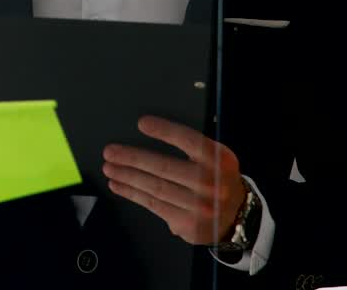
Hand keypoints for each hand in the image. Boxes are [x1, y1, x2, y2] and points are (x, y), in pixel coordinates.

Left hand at [103, 115, 245, 245]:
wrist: (237, 215)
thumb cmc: (217, 177)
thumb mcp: (215, 156)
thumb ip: (190, 147)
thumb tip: (148, 132)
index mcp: (218, 159)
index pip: (189, 141)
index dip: (164, 131)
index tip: (141, 123)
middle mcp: (210, 183)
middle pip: (164, 167)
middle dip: (132, 159)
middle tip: (109, 152)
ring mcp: (199, 206)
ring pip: (155, 188)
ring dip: (127, 177)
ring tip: (109, 168)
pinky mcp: (187, 224)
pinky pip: (153, 205)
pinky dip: (132, 194)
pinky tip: (118, 185)